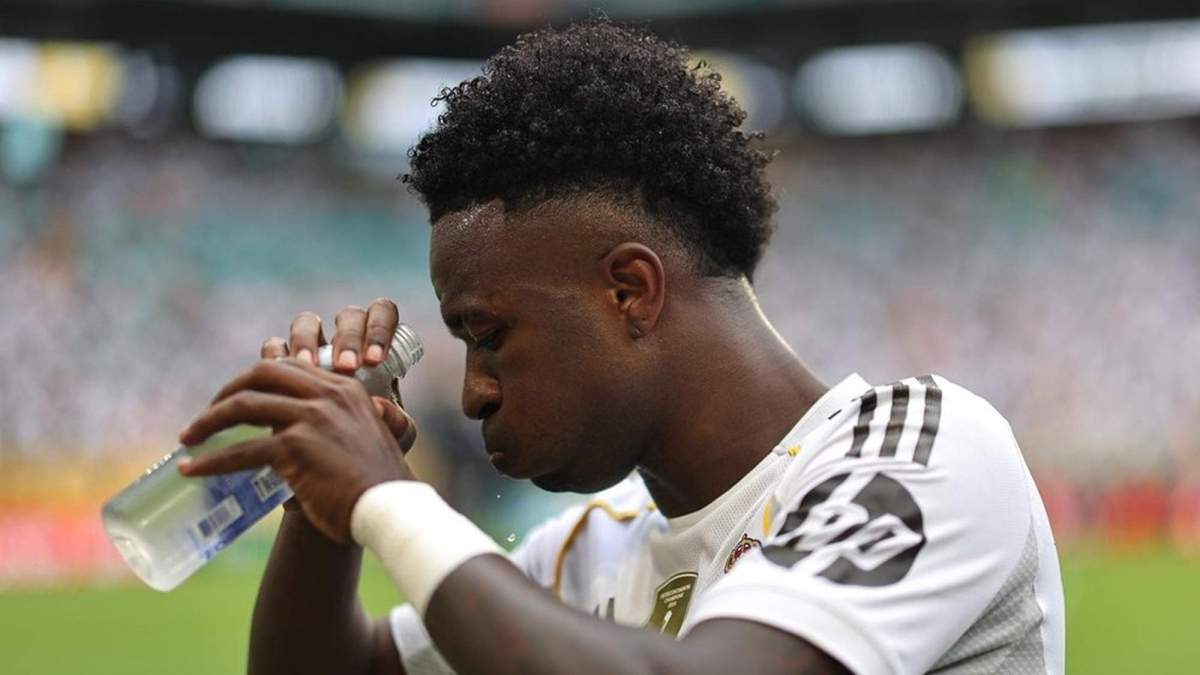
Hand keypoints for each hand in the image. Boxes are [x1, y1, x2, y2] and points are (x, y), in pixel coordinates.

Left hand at [177, 301, 416, 543]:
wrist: (391, 509)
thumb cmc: (377, 485)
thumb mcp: (364, 438)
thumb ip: (337, 426)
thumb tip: (294, 435)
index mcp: (346, 388)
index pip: (290, 365)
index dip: (256, 378)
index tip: (237, 398)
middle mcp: (329, 394)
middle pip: (262, 373)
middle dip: (227, 391)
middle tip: (207, 416)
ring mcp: (311, 417)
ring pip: (243, 406)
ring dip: (208, 422)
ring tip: (188, 439)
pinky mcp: (296, 447)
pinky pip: (241, 451)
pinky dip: (211, 462)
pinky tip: (193, 470)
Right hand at [260, 299, 415, 451]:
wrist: (340, 460)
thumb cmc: (374, 436)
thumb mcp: (392, 436)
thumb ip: (397, 424)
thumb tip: (381, 407)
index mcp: (378, 345)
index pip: (382, 314)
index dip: (378, 329)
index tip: (375, 361)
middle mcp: (345, 339)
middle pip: (348, 317)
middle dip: (347, 337)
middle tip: (347, 366)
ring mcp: (313, 347)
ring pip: (307, 323)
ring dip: (307, 340)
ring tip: (308, 366)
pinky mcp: (282, 363)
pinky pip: (274, 346)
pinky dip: (275, 356)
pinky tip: (281, 377)